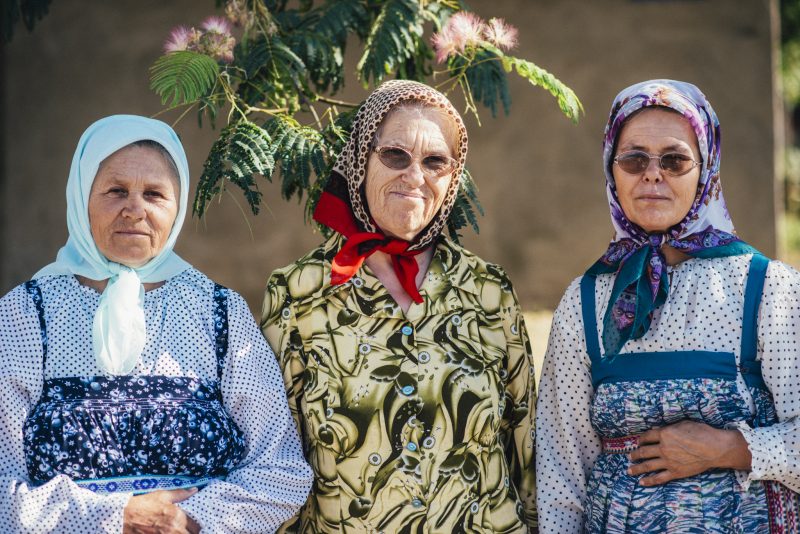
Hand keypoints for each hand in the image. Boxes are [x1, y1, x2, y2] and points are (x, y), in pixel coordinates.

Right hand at [123, 488, 200, 533]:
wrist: (122, 517)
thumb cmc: (142, 505)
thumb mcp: (162, 496)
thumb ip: (180, 494)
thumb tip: (194, 490)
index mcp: (178, 516)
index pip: (196, 525)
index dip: (197, 526)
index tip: (196, 525)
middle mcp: (174, 529)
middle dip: (191, 531)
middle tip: (188, 528)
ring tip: (180, 530)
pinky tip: (169, 532)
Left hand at [627, 420, 751, 486]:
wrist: (715, 448)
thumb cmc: (702, 432)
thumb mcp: (683, 424)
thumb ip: (669, 428)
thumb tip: (658, 430)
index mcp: (664, 434)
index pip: (646, 436)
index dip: (640, 439)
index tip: (638, 442)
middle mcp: (663, 448)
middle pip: (644, 451)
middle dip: (634, 454)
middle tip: (629, 456)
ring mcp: (668, 461)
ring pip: (647, 466)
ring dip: (636, 468)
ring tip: (629, 470)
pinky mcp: (676, 472)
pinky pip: (659, 478)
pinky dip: (649, 481)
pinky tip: (641, 482)